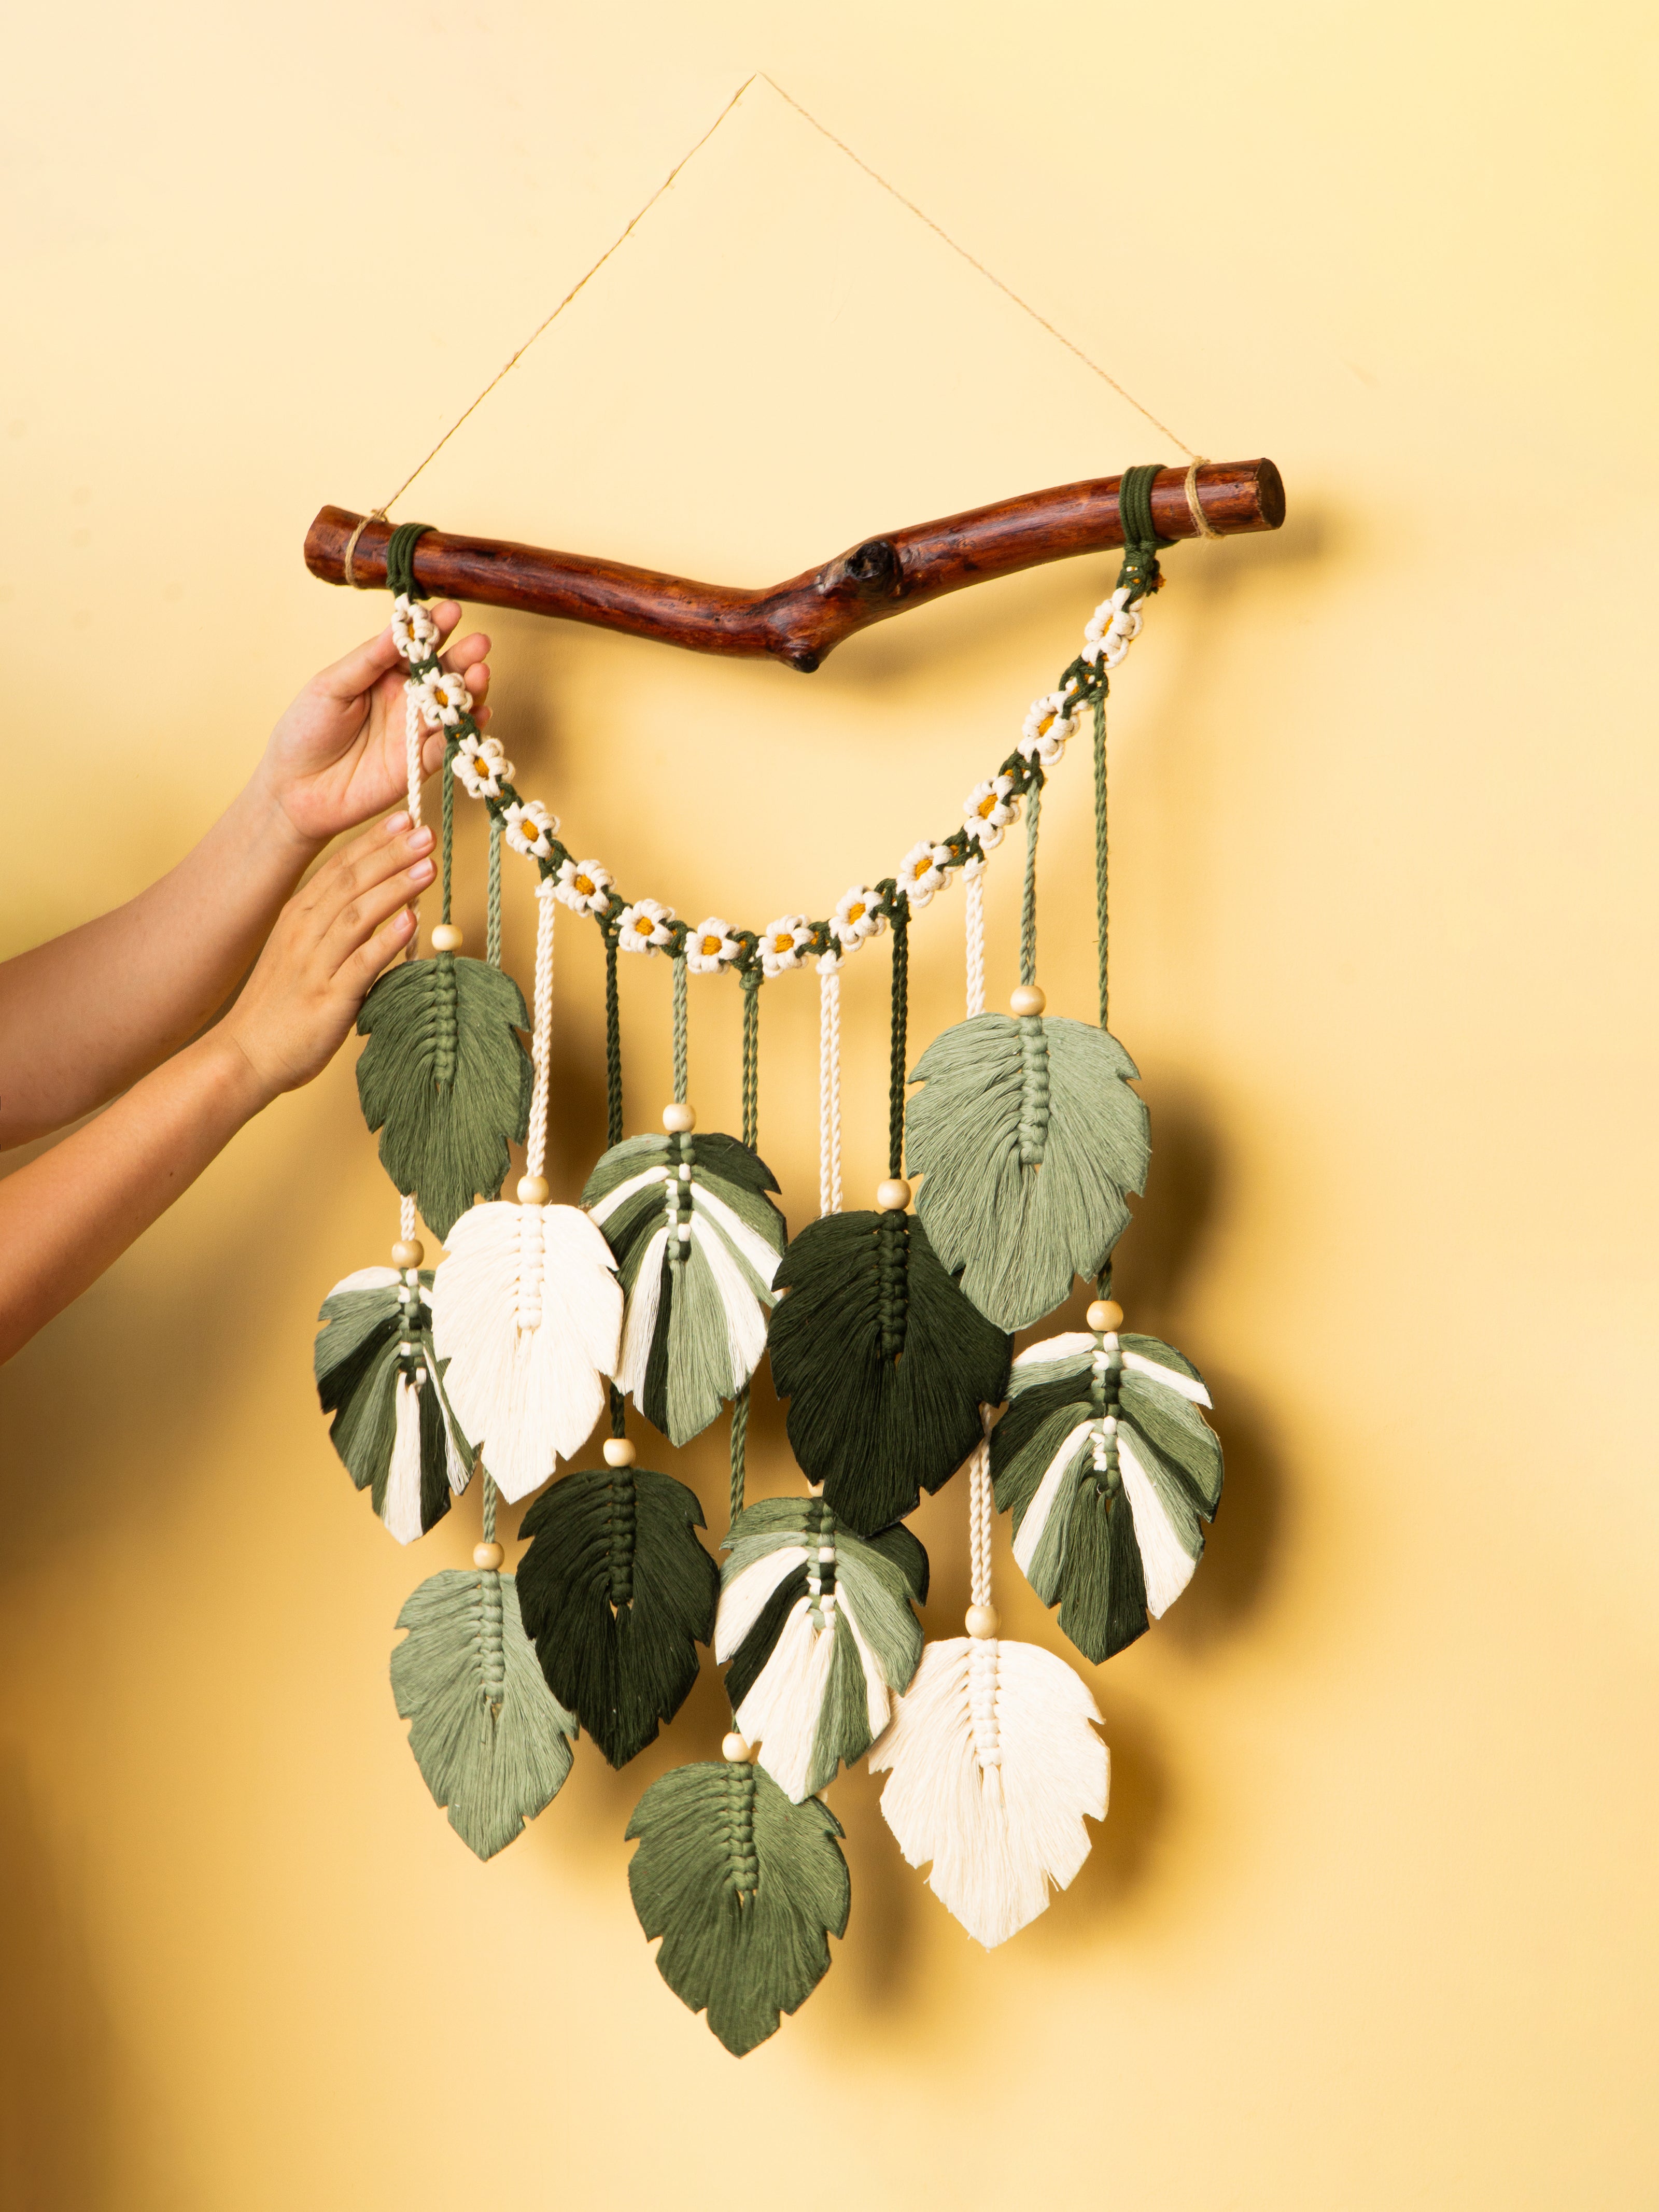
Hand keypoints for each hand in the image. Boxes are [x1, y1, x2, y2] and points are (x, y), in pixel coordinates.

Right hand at [219, 814, 434, 1100]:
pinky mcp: (327, 999)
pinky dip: (386, 941)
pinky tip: (411, 922)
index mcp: (298, 916)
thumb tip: (383, 906)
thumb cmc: (281, 1005)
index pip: (339, 867)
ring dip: (394, 888)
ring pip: (357, 915)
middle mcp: (303, 933)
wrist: (246, 1054)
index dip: (373, 841)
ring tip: (427, 867)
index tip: (404, 818)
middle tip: (425, 833)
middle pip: (350, 882)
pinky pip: (360, 964)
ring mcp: (314, 965)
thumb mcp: (302, 952)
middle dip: (390, 854)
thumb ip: (336, 927)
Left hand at [255, 603, 492, 848]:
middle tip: (480, 643)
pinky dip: (465, 733)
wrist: (293, 788)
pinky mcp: (419, 765)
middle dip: (463, 658)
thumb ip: (368, 659)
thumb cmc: (305, 730)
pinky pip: (447, 747)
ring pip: (451, 708)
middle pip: (441, 675)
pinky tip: (480, 716)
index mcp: (382, 674)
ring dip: (470, 691)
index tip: (451, 612)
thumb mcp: (331, 685)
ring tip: (480, 674)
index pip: (414, 647)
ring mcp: (414, 732)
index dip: (434, 629)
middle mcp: (405, 700)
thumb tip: (396, 629)